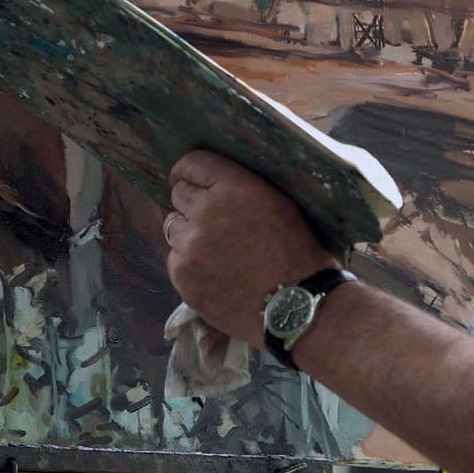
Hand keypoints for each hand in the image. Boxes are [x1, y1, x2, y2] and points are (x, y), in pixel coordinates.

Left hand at [166, 152, 335, 346]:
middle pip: (178, 194)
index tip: (187, 178)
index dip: (189, 171)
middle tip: (210, 220)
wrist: (297, 308)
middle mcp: (207, 212)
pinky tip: (214, 274)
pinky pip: (175, 259)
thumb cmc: (300, 256)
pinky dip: (189, 264)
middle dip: (191, 203)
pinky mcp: (183, 275)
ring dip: (189, 234)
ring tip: (215, 251)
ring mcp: (191, 245)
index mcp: (235, 188)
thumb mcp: (281, 205)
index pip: (193, 164)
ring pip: (173, 228)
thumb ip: (245, 189)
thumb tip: (217, 183)